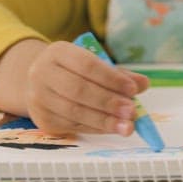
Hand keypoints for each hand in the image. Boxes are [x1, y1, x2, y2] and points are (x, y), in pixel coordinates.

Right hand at [25, 41, 148, 135]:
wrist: (39, 83)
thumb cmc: (73, 71)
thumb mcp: (93, 65)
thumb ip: (118, 74)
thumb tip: (143, 84)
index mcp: (58, 52)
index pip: (87, 65)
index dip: (111, 78)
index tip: (133, 89)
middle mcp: (42, 73)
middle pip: (79, 90)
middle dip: (108, 102)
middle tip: (132, 111)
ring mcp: (39, 98)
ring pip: (75, 111)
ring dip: (104, 121)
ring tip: (127, 126)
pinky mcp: (43, 119)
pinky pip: (73, 126)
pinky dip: (96, 128)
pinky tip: (111, 128)